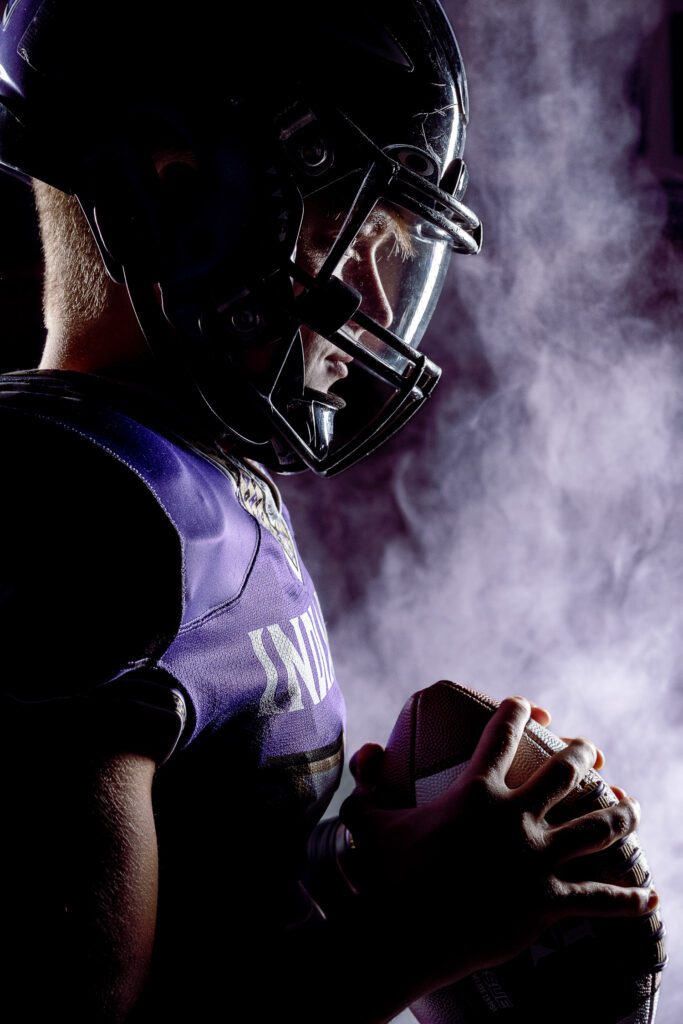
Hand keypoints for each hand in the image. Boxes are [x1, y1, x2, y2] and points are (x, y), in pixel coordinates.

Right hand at [340, 696, 655, 997]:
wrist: (403, 934)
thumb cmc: (383, 875)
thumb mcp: (368, 818)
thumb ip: (367, 780)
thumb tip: (369, 749)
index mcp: (476, 793)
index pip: (502, 737)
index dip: (517, 713)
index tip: (528, 705)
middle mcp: (515, 819)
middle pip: (565, 775)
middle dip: (583, 756)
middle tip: (591, 750)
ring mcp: (536, 861)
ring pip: (596, 828)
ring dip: (620, 814)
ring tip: (632, 804)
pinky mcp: (547, 904)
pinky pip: (598, 899)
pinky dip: (627, 900)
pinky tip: (650, 896)